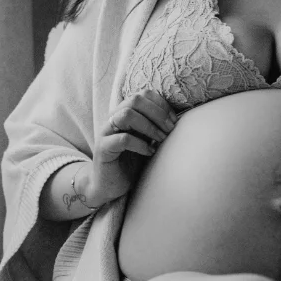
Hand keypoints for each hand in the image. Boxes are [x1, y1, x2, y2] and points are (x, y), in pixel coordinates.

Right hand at [88, 88, 177, 203]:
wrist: (111, 185)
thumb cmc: (132, 162)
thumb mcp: (147, 141)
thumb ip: (156, 127)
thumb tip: (177, 119)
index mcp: (125, 113)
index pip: (143, 95)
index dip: (161, 105)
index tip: (174, 121)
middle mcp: (114, 118)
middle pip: (135, 100)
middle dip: (157, 113)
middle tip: (170, 130)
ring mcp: (106, 132)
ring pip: (126, 115)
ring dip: (149, 127)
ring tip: (161, 140)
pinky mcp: (103, 149)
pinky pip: (122, 139)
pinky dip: (140, 144)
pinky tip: (149, 152)